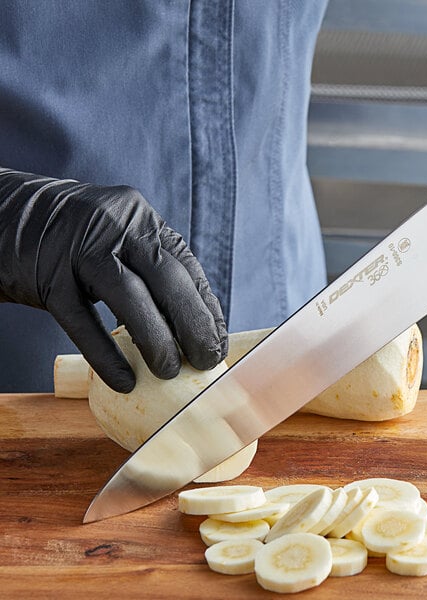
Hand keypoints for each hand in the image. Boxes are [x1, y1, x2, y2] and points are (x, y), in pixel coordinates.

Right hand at [0, 168, 227, 392]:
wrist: (3, 217)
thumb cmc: (73, 241)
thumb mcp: (117, 239)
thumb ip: (149, 269)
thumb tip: (190, 323)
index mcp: (139, 218)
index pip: (186, 265)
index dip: (207, 307)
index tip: (218, 343)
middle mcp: (115, 225)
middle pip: (167, 278)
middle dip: (193, 324)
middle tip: (206, 361)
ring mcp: (78, 248)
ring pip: (130, 296)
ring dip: (156, 339)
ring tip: (169, 372)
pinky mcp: (47, 275)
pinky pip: (82, 321)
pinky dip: (106, 354)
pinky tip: (124, 380)